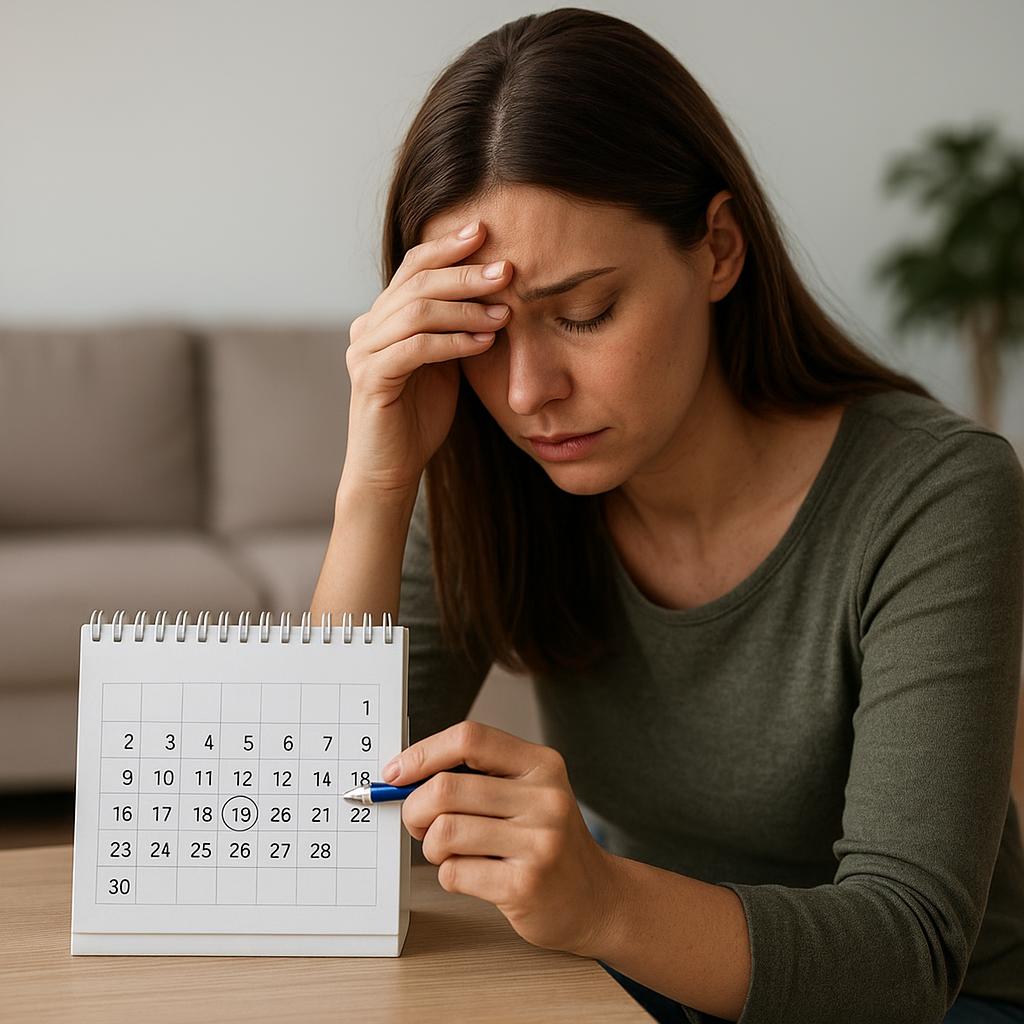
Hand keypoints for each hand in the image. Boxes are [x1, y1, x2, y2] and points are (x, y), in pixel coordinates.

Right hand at [341, 220, 512, 499]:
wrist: (391, 468)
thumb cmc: (419, 416)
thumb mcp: (444, 362)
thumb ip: (456, 327)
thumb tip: (496, 292)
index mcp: (383, 317)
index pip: (413, 266)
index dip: (447, 246)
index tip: (486, 232)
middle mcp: (367, 327)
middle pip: (417, 282)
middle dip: (465, 273)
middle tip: (506, 270)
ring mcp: (364, 352)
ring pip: (417, 312)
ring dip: (465, 309)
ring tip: (504, 314)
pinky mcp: (370, 379)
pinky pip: (415, 348)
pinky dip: (452, 342)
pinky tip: (483, 342)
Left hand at [386, 721, 619, 955]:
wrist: (594, 898)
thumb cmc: (546, 841)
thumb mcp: (526, 793)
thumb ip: (475, 778)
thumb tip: (405, 776)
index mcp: (541, 764)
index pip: (470, 738)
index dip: (424, 753)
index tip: (396, 773)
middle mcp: (544, 797)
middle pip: (446, 788)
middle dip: (416, 809)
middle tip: (418, 823)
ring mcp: (538, 842)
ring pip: (444, 832)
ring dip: (431, 847)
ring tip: (449, 852)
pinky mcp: (525, 885)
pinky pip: (454, 873)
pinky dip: (449, 875)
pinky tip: (473, 875)